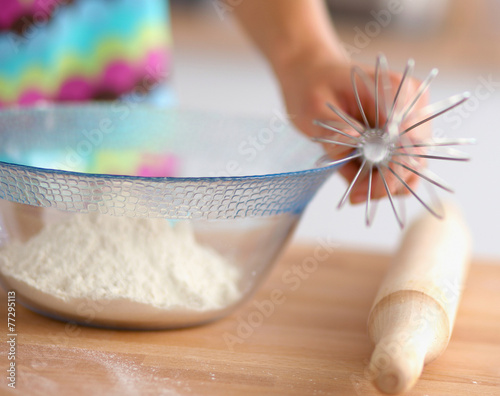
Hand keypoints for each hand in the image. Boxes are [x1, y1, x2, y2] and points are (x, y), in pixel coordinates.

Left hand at [275, 55, 429, 203]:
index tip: (368, 189)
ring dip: (384, 185)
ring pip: (411, 167)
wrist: (313, 77)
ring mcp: (407, 122)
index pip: (409, 136)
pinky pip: (398, 168)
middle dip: (388, 183)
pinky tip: (356, 186)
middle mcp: (409, 105)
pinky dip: (380, 181)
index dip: (393, 169)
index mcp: (394, 89)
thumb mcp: (314, 106)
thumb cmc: (313, 86)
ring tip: (354, 193)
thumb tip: (353, 142)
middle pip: (416, 157)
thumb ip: (334, 127)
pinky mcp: (398, 138)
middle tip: (355, 197)